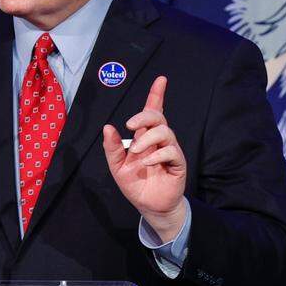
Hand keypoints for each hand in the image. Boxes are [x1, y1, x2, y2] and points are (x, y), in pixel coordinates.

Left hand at [102, 76, 187, 241]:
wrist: (148, 205)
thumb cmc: (134, 183)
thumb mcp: (117, 166)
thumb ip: (112, 148)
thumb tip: (108, 127)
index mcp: (144, 137)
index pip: (153, 111)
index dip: (156, 95)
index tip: (161, 79)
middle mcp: (158, 140)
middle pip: (158, 117)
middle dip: (145, 116)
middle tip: (130, 125)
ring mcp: (169, 150)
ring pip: (165, 132)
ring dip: (147, 139)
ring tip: (136, 151)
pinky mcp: (177, 163)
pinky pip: (171, 151)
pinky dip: (157, 155)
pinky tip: (147, 162)